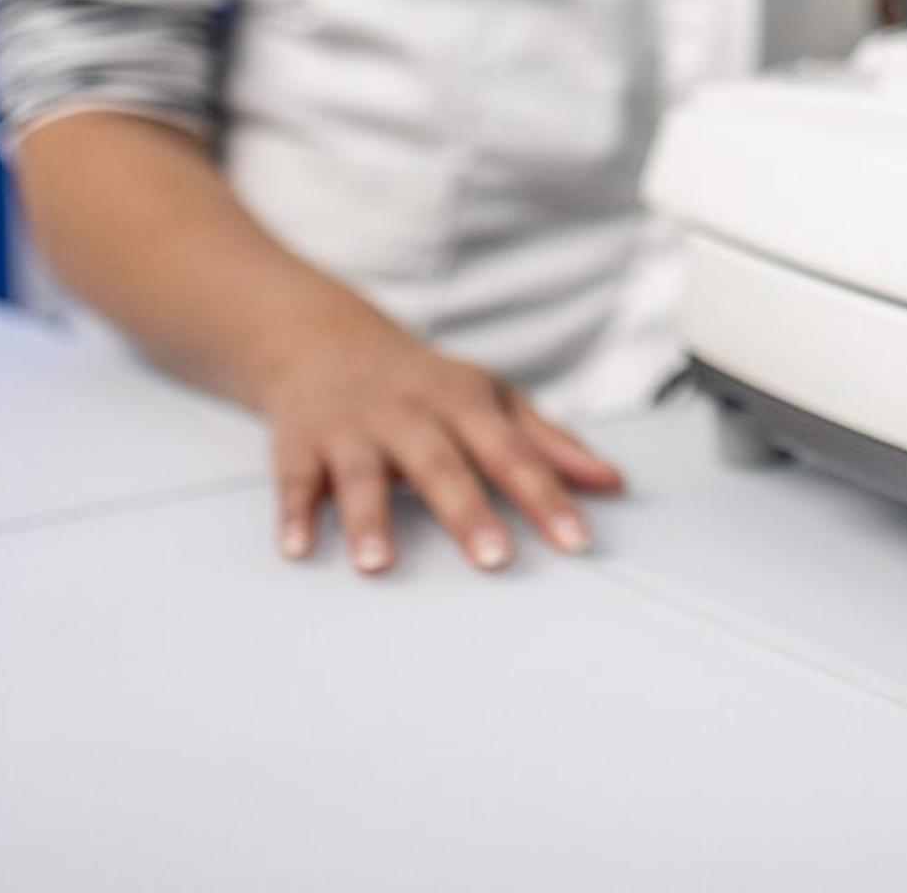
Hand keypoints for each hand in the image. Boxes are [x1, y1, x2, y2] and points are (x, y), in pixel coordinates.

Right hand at [254, 312, 625, 575]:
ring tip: (378, 564)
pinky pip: (294, 479)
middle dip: (467, 512)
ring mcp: (351, 427)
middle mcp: (408, 412)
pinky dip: (294, 513)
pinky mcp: (300, 443)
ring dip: (368, 517)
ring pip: (361, 472)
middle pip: (441, 464)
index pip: (513, 452)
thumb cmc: (425, 384)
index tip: (576, 540)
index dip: (547, 496)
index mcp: (463, 401)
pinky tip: (298, 548)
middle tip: (495, 560)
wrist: (325, 342)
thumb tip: (612, 483)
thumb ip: (550, 443)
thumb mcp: (491, 398)